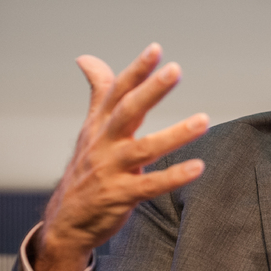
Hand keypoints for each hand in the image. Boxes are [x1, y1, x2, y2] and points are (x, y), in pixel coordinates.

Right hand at [32, 43, 208, 270]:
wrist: (66, 221)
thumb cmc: (86, 168)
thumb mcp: (90, 128)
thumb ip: (98, 93)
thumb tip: (86, 58)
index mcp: (100, 124)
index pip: (117, 90)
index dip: (136, 70)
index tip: (156, 49)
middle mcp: (104, 143)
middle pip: (128, 111)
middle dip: (151, 90)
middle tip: (176, 70)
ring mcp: (111, 169)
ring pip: (144, 148)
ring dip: (175, 134)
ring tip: (204, 120)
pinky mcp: (120, 196)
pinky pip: (150, 186)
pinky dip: (174, 176)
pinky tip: (198, 167)